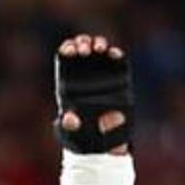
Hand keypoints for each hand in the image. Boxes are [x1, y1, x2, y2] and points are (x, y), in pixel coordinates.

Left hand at [55, 33, 131, 155]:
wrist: (103, 142)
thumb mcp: (73, 133)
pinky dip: (115, 54)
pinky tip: (113, 54)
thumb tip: (70, 119)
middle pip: (82, 49)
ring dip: (99, 44)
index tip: (71, 49)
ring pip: (99, 51)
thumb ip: (69, 125)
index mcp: (68, 83)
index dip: (68, 49)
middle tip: (85, 49)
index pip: (66, 58)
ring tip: (99, 48)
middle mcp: (84, 74)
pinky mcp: (118, 78)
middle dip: (83, 42)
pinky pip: (117, 61)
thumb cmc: (82, 136)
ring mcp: (101, 74)